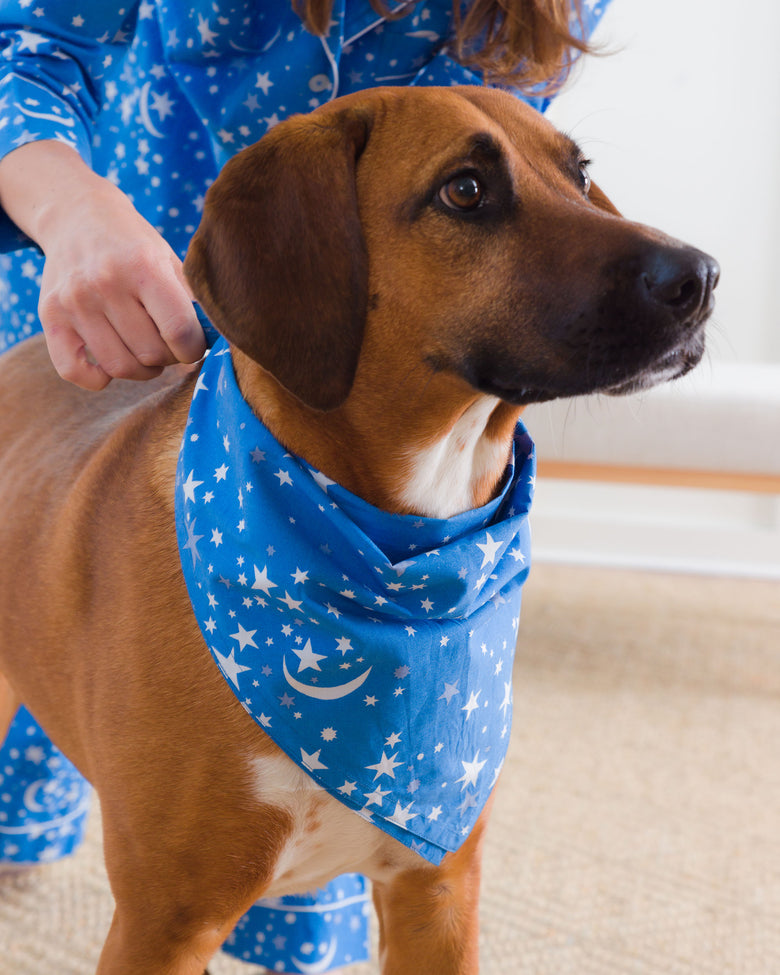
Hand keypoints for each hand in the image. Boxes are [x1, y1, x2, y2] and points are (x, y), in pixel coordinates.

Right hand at [37, 179, 204, 389]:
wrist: (78, 215)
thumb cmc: (134, 245)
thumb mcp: (169, 260)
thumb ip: (191, 301)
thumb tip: (215, 341)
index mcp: (143, 266)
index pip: (179, 331)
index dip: (194, 349)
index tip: (194, 345)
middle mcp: (105, 283)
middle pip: (151, 354)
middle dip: (168, 358)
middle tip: (168, 345)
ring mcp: (74, 301)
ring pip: (119, 367)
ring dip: (141, 371)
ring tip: (146, 352)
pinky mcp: (50, 316)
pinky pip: (74, 371)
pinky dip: (97, 380)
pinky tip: (111, 366)